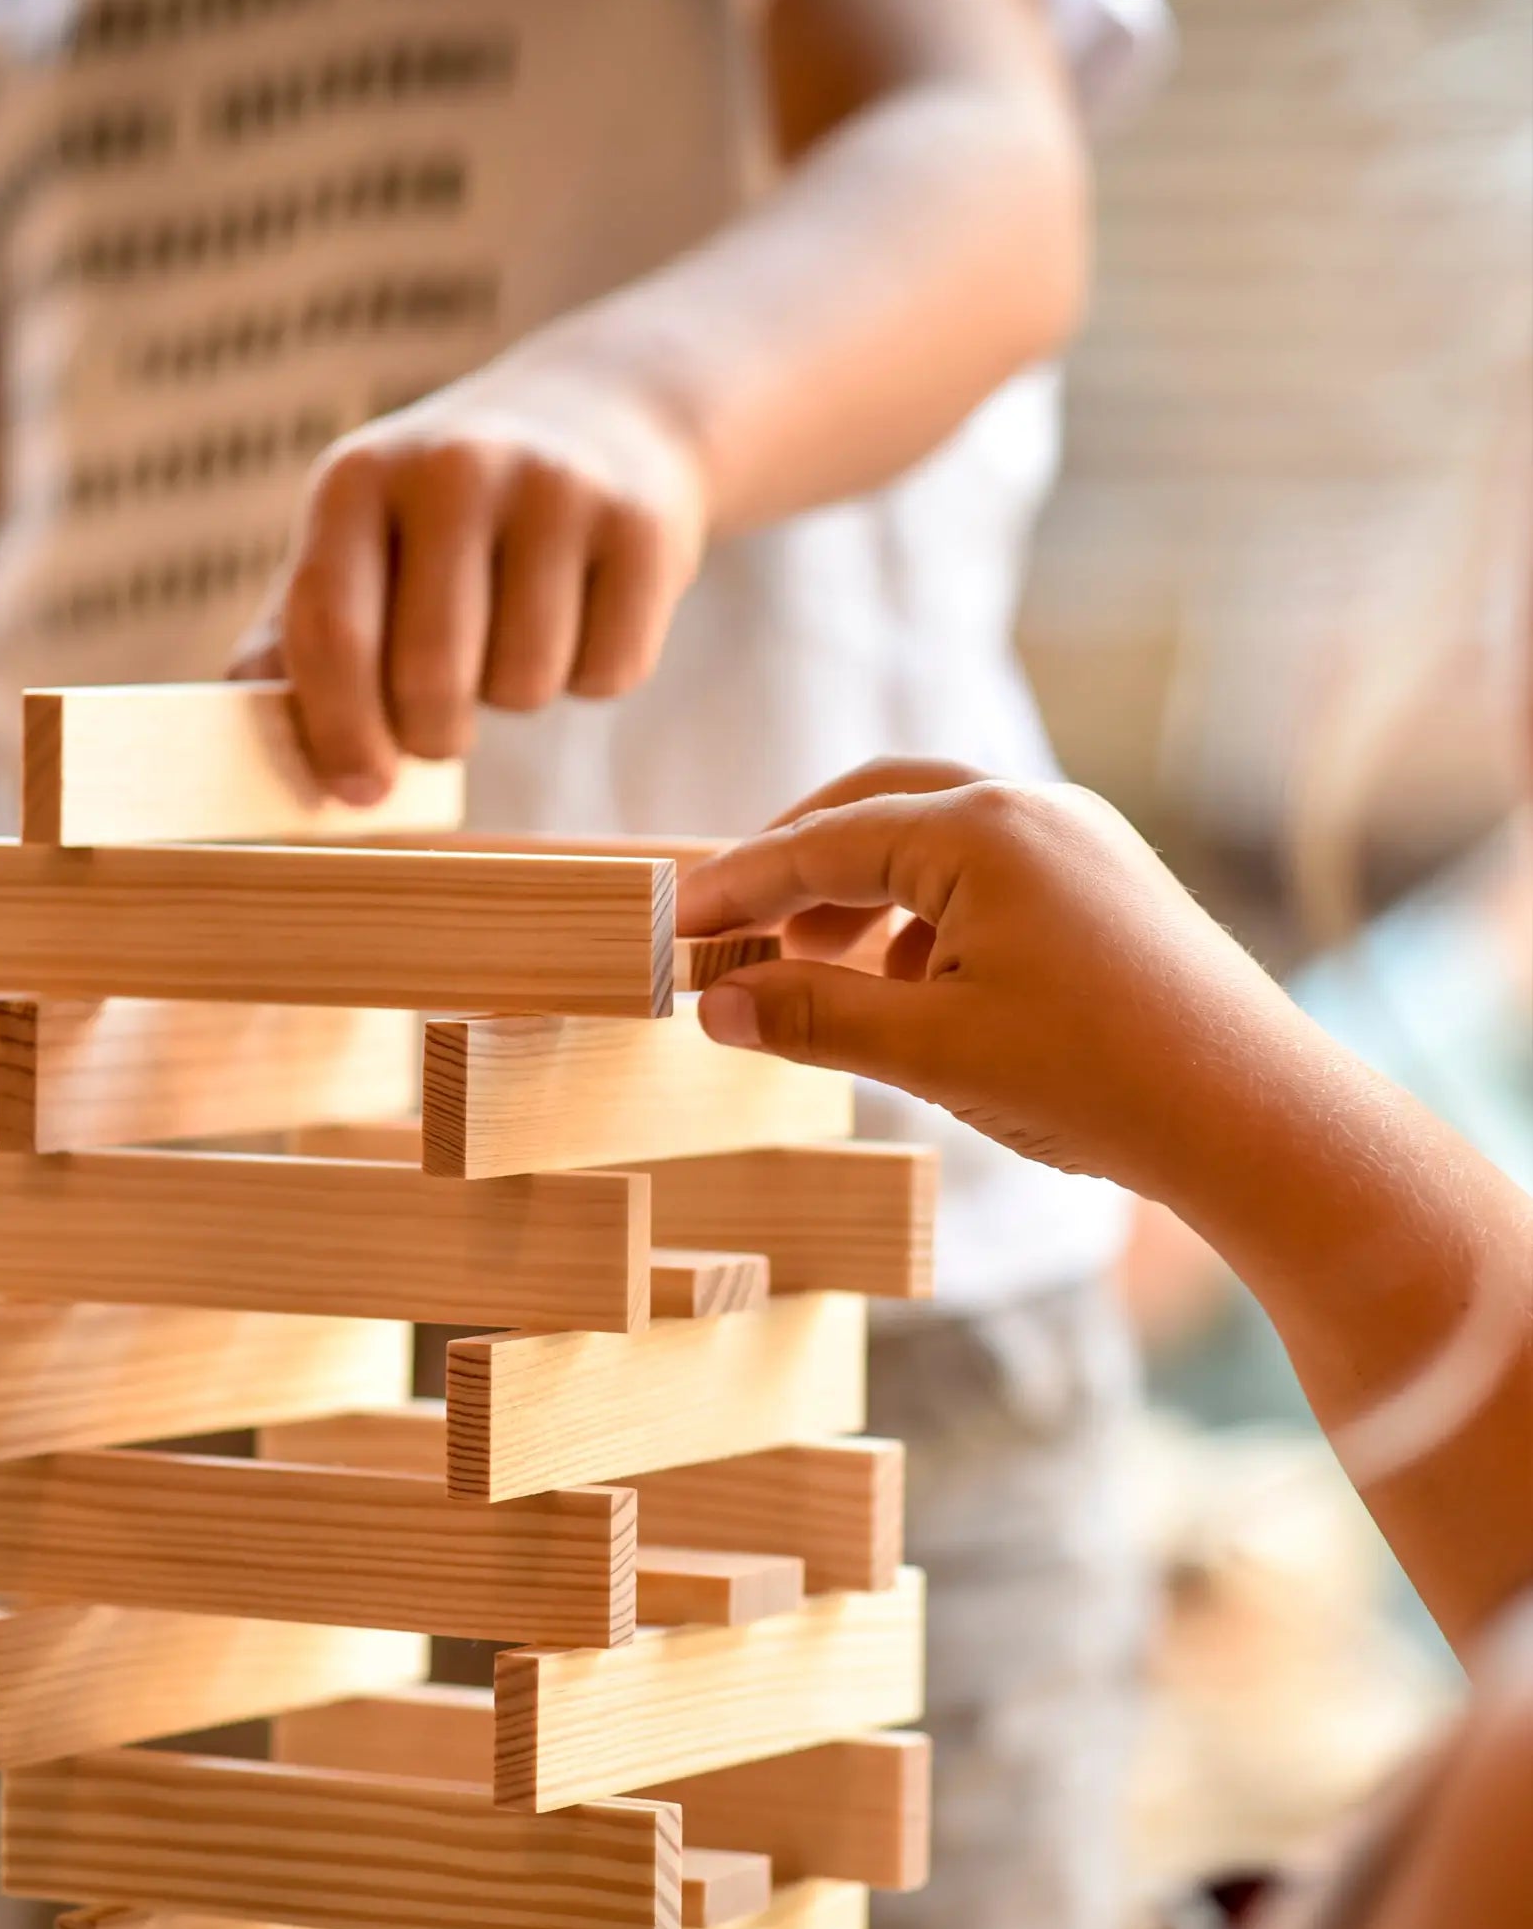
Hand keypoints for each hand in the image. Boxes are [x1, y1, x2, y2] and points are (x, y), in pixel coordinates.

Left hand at [229, 347, 708, 797]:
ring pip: (526, 684)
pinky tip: (584, 616)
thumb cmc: (452, 518)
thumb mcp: (362, 543)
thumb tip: (248, 740)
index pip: (331, 632)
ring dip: (519, 697)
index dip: (339, 732)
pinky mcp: (645, 528)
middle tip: (441, 726)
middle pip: (431, 679)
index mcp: (360, 480)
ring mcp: (557, 492)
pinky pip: (608, 672)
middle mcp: (455, 469)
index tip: (359, 791)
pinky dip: (595, 676)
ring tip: (516, 641)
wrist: (606, 415)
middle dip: (434, 735)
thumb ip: (298, 638)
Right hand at [679, 758, 1304, 1198]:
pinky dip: (924, 917)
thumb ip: (810, 1016)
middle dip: (794, 868)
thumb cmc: (1098, 1078)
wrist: (1258, 1119)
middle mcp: (1031, 809)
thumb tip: (714, 1005)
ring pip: (932, 841)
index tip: (671, 923)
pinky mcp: (1107, 882)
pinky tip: (907, 986)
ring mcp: (1078, 839)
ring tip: (810, 967)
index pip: (820, 844)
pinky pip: (987, 875)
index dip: (735, 886)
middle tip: (730, 928)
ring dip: (858, 895)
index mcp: (980, 830)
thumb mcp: (929, 1050)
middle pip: (873, 810)